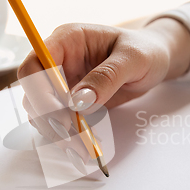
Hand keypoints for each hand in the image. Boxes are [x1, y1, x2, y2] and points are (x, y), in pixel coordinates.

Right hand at [18, 18, 189, 172]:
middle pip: (34, 94)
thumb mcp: (133, 59)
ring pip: (42, 112)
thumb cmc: (146, 50)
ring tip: (83, 150)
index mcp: (67, 40)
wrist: (155, 60)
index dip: (41, 94)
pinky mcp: (70, 101)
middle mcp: (59, 60)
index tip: (64, 118)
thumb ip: (106, 77)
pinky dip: (68, 136)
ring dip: (57, 133)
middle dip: (50, 120)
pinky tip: (85, 145)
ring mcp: (63, 82)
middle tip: (75, 142)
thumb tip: (78, 102)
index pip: (35, 66)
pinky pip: (58, 121)